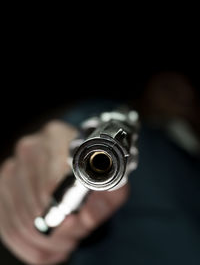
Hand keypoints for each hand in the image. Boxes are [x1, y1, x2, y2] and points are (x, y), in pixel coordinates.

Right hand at [0, 121, 128, 264]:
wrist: (77, 165)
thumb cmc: (94, 174)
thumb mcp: (112, 182)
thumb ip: (106, 197)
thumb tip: (85, 216)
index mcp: (57, 137)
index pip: (52, 184)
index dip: (65, 212)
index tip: (76, 223)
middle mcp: (30, 148)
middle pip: (36, 204)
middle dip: (58, 230)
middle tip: (74, 230)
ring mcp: (12, 167)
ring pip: (21, 222)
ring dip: (44, 240)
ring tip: (64, 235)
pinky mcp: (3, 187)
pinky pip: (8, 228)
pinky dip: (28, 244)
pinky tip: (47, 240)